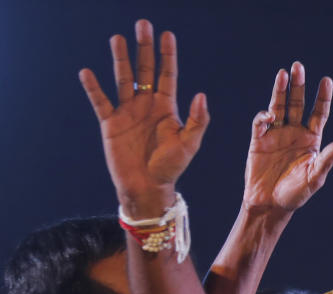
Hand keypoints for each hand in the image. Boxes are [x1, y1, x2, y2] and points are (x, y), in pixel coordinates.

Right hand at [79, 19, 209, 217]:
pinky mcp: (110, 123)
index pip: (167, 75)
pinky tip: (87, 72)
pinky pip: (100, 101)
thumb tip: (201, 94)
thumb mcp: (189, 144)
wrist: (148, 187)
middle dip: (144, 48)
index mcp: (166, 108)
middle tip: (143, 24)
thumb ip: (198, 120)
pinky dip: (93, 88)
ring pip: (122, 79)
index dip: (167, 55)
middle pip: (144, 70)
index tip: (166, 34)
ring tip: (117, 38)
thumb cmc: (171, 167)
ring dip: (120, 59)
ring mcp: (127, 112)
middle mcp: (146, 105)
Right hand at [242, 62, 332, 215]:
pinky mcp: (259, 141)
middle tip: (298, 66)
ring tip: (283, 74)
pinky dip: (264, 116)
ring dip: (280, 91)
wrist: (270, 205)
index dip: (322, 97)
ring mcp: (276, 135)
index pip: (318, 113)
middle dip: (298, 85)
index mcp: (311, 140)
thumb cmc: (296, 194)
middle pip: (297, 103)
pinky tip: (270, 115)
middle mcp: (294, 133)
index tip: (326, 80)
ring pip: (279, 107)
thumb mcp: (315, 177)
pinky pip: (261, 123)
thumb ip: (328, 158)